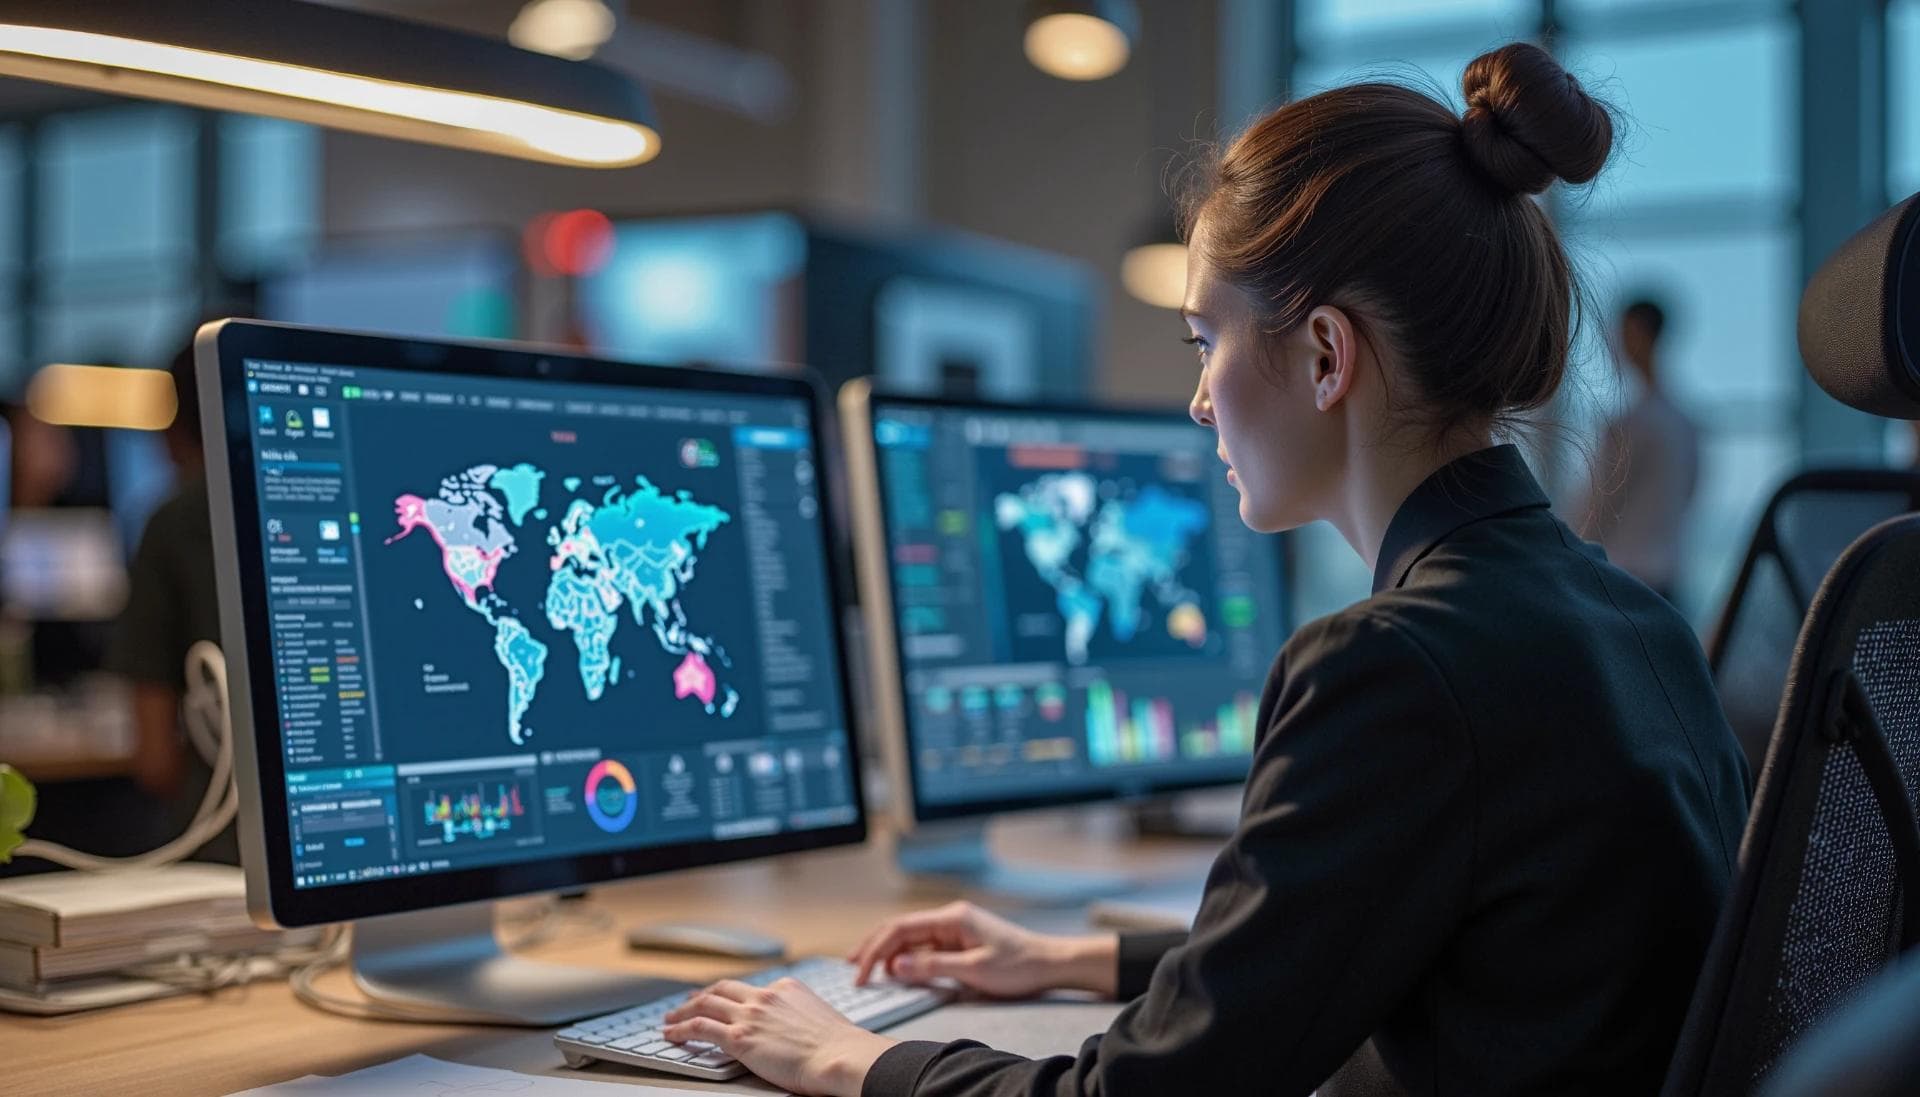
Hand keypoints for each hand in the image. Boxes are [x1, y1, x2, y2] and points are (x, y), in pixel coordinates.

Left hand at [663, 977, 894, 1096]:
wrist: (838, 1055)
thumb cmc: (836, 1046)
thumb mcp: (818, 1017)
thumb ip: (798, 1016)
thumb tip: (793, 1029)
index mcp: (785, 988)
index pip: (749, 988)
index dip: (728, 994)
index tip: (719, 999)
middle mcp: (764, 996)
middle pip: (722, 989)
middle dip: (701, 996)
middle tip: (688, 1002)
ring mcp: (750, 1015)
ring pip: (705, 1004)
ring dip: (683, 1011)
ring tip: (670, 1019)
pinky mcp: (739, 1037)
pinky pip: (700, 1028)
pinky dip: (681, 1029)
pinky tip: (671, 1034)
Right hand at [848, 901, 1116, 998]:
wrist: (1050, 963)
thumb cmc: (1018, 965)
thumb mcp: (974, 971)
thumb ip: (932, 967)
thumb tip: (895, 964)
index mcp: (952, 917)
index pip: (900, 928)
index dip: (875, 949)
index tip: (861, 971)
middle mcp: (950, 917)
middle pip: (900, 928)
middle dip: (874, 946)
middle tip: (853, 968)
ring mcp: (954, 928)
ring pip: (911, 937)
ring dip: (888, 952)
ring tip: (868, 970)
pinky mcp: (960, 940)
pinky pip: (925, 946)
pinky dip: (907, 957)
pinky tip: (898, 969)